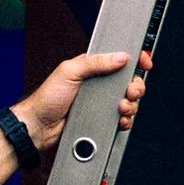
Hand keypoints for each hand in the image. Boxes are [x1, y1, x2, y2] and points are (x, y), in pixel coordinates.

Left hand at [20, 46, 148, 153]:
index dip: (135, 60)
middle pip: (129, 82)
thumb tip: (119, 57)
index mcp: (92, 68)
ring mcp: (101, 103)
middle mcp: (99, 85)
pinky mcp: (102, 119)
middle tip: (130, 90)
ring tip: (121, 107)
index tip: (144, 62)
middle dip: (136, 85)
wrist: (39, 127)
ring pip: (129, 101)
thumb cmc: (47, 98)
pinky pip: (122, 119)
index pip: (119, 59)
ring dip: (131, 104)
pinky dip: (125, 120)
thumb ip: (94, 62)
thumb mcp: (69, 71)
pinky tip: (120, 120)